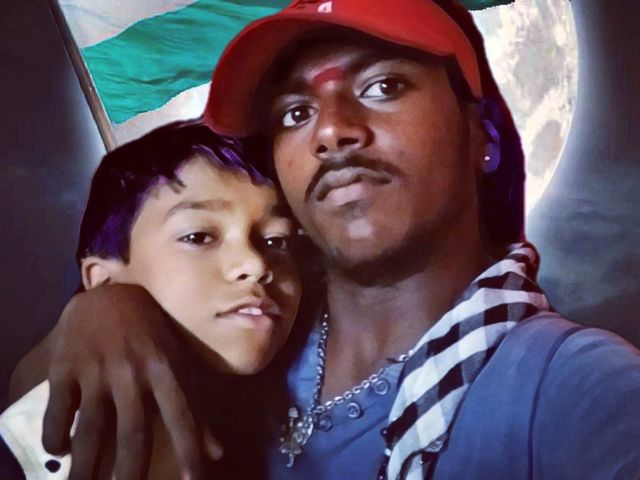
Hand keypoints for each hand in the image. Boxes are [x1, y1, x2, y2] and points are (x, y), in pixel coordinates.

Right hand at [41, 284, 220, 479]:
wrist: (108, 295)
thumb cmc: (150, 332)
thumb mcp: (177, 362)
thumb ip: (195, 407)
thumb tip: (218, 451)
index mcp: (164, 368)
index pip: (180, 414)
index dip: (188, 447)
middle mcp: (132, 372)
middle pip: (133, 431)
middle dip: (131, 470)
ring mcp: (96, 369)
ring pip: (91, 428)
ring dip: (86, 466)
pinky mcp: (65, 368)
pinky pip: (59, 409)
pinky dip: (55, 434)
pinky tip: (57, 451)